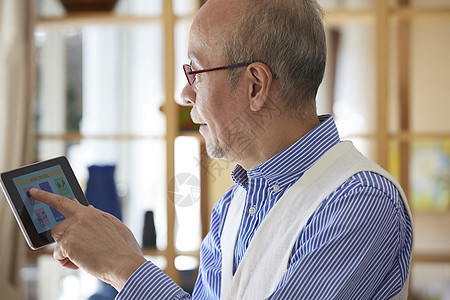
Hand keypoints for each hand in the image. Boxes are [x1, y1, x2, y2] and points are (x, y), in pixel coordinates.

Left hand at [29, 188, 146, 290]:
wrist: (123, 263)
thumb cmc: (121, 249)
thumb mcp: (114, 227)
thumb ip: (98, 216)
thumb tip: (88, 207)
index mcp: (91, 213)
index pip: (65, 202)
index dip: (47, 196)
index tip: (34, 192)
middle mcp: (81, 217)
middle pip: (57, 227)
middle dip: (61, 240)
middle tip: (68, 247)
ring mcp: (74, 228)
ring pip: (57, 241)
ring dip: (67, 252)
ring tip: (84, 258)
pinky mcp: (68, 242)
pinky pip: (58, 254)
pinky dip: (67, 262)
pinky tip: (80, 263)